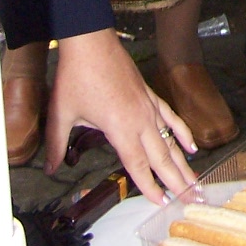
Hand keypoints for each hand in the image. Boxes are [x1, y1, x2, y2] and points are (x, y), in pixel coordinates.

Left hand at [44, 29, 196, 202]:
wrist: (91, 42)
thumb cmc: (76, 75)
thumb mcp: (61, 114)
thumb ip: (57, 145)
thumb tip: (49, 169)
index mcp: (120, 128)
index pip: (138, 165)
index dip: (149, 187)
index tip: (161, 203)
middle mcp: (140, 119)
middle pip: (162, 156)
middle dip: (176, 180)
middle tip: (192, 198)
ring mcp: (148, 106)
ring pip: (171, 140)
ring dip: (184, 162)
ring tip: (196, 180)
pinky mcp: (149, 95)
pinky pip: (171, 118)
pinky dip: (182, 133)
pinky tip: (191, 146)